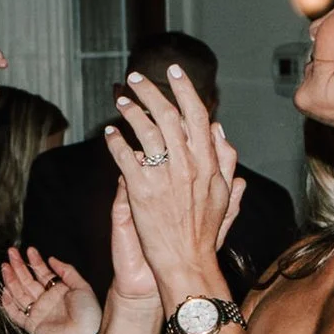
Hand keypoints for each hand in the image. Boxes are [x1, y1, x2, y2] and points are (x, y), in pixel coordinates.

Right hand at [0, 248, 100, 333]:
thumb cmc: (88, 314)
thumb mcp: (82, 286)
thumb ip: (67, 271)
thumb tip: (52, 259)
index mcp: (58, 291)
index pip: (42, 273)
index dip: (35, 261)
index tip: (29, 250)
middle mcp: (46, 300)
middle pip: (27, 280)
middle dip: (18, 266)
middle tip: (11, 253)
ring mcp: (37, 312)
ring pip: (19, 293)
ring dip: (11, 279)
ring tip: (5, 266)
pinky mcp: (31, 324)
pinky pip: (15, 313)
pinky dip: (8, 303)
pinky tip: (5, 291)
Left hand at [104, 69, 246, 305]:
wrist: (186, 263)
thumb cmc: (204, 232)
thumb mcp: (223, 196)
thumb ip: (224, 162)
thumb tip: (220, 131)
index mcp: (209, 164)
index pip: (198, 116)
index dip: (185, 90)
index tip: (174, 71)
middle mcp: (189, 166)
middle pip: (169, 116)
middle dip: (151, 92)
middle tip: (136, 78)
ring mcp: (165, 177)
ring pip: (147, 132)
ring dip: (131, 111)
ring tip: (120, 100)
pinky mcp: (141, 191)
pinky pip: (125, 157)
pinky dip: (116, 142)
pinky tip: (109, 133)